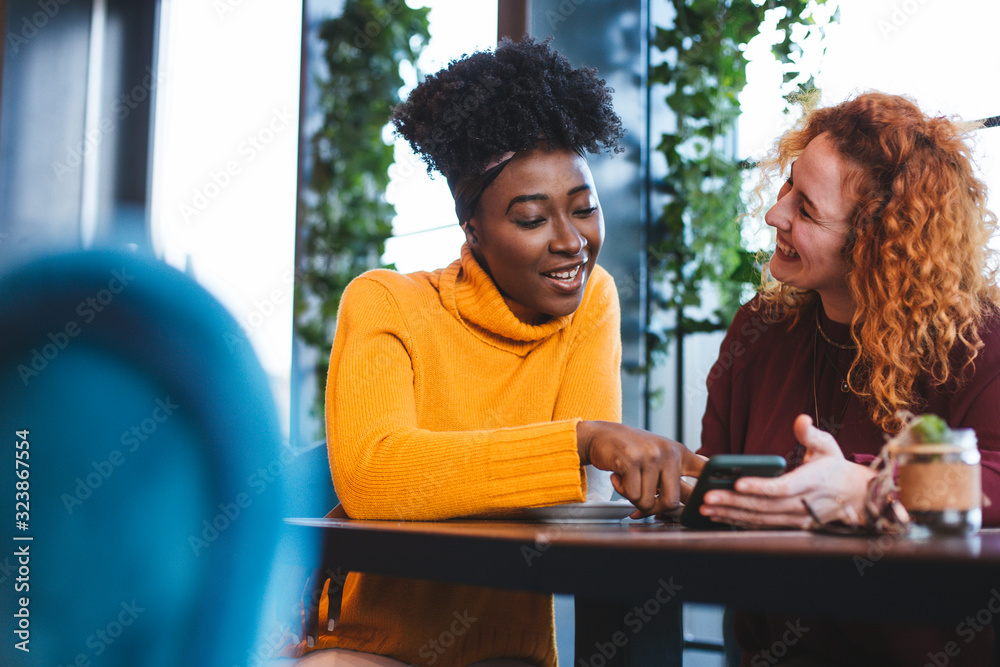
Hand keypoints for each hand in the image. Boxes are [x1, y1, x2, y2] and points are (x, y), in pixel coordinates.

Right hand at [577, 420, 705, 517]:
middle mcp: (668, 452)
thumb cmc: (631, 450)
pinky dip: (621, 491)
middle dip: (654, 508)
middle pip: (671, 502)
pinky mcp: (631, 459)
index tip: (718, 499)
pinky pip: (631, 494)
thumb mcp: (659, 456)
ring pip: (647, 501)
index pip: (706, 470)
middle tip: (644, 498)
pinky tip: (618, 476)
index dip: (713, 487)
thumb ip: (678, 474)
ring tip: (628, 480)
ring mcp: (650, 455)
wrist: (601, 435)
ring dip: (633, 498)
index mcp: (680, 453)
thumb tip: (699, 498)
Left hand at [699, 414, 875, 528]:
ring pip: (759, 519)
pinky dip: (738, 522)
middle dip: (733, 502)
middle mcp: (803, 505)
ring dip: (731, 514)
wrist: (855, 497)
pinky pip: (761, 526)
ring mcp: (796, 519)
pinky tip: (718, 517)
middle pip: (764, 506)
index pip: (783, 488)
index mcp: (812, 482)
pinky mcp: (789, 525)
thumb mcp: (828, 447)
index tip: (738, 482)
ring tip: (705, 508)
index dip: (760, 487)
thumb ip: (811, 434)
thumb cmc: (834, 468)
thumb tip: (801, 419)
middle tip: (707, 497)